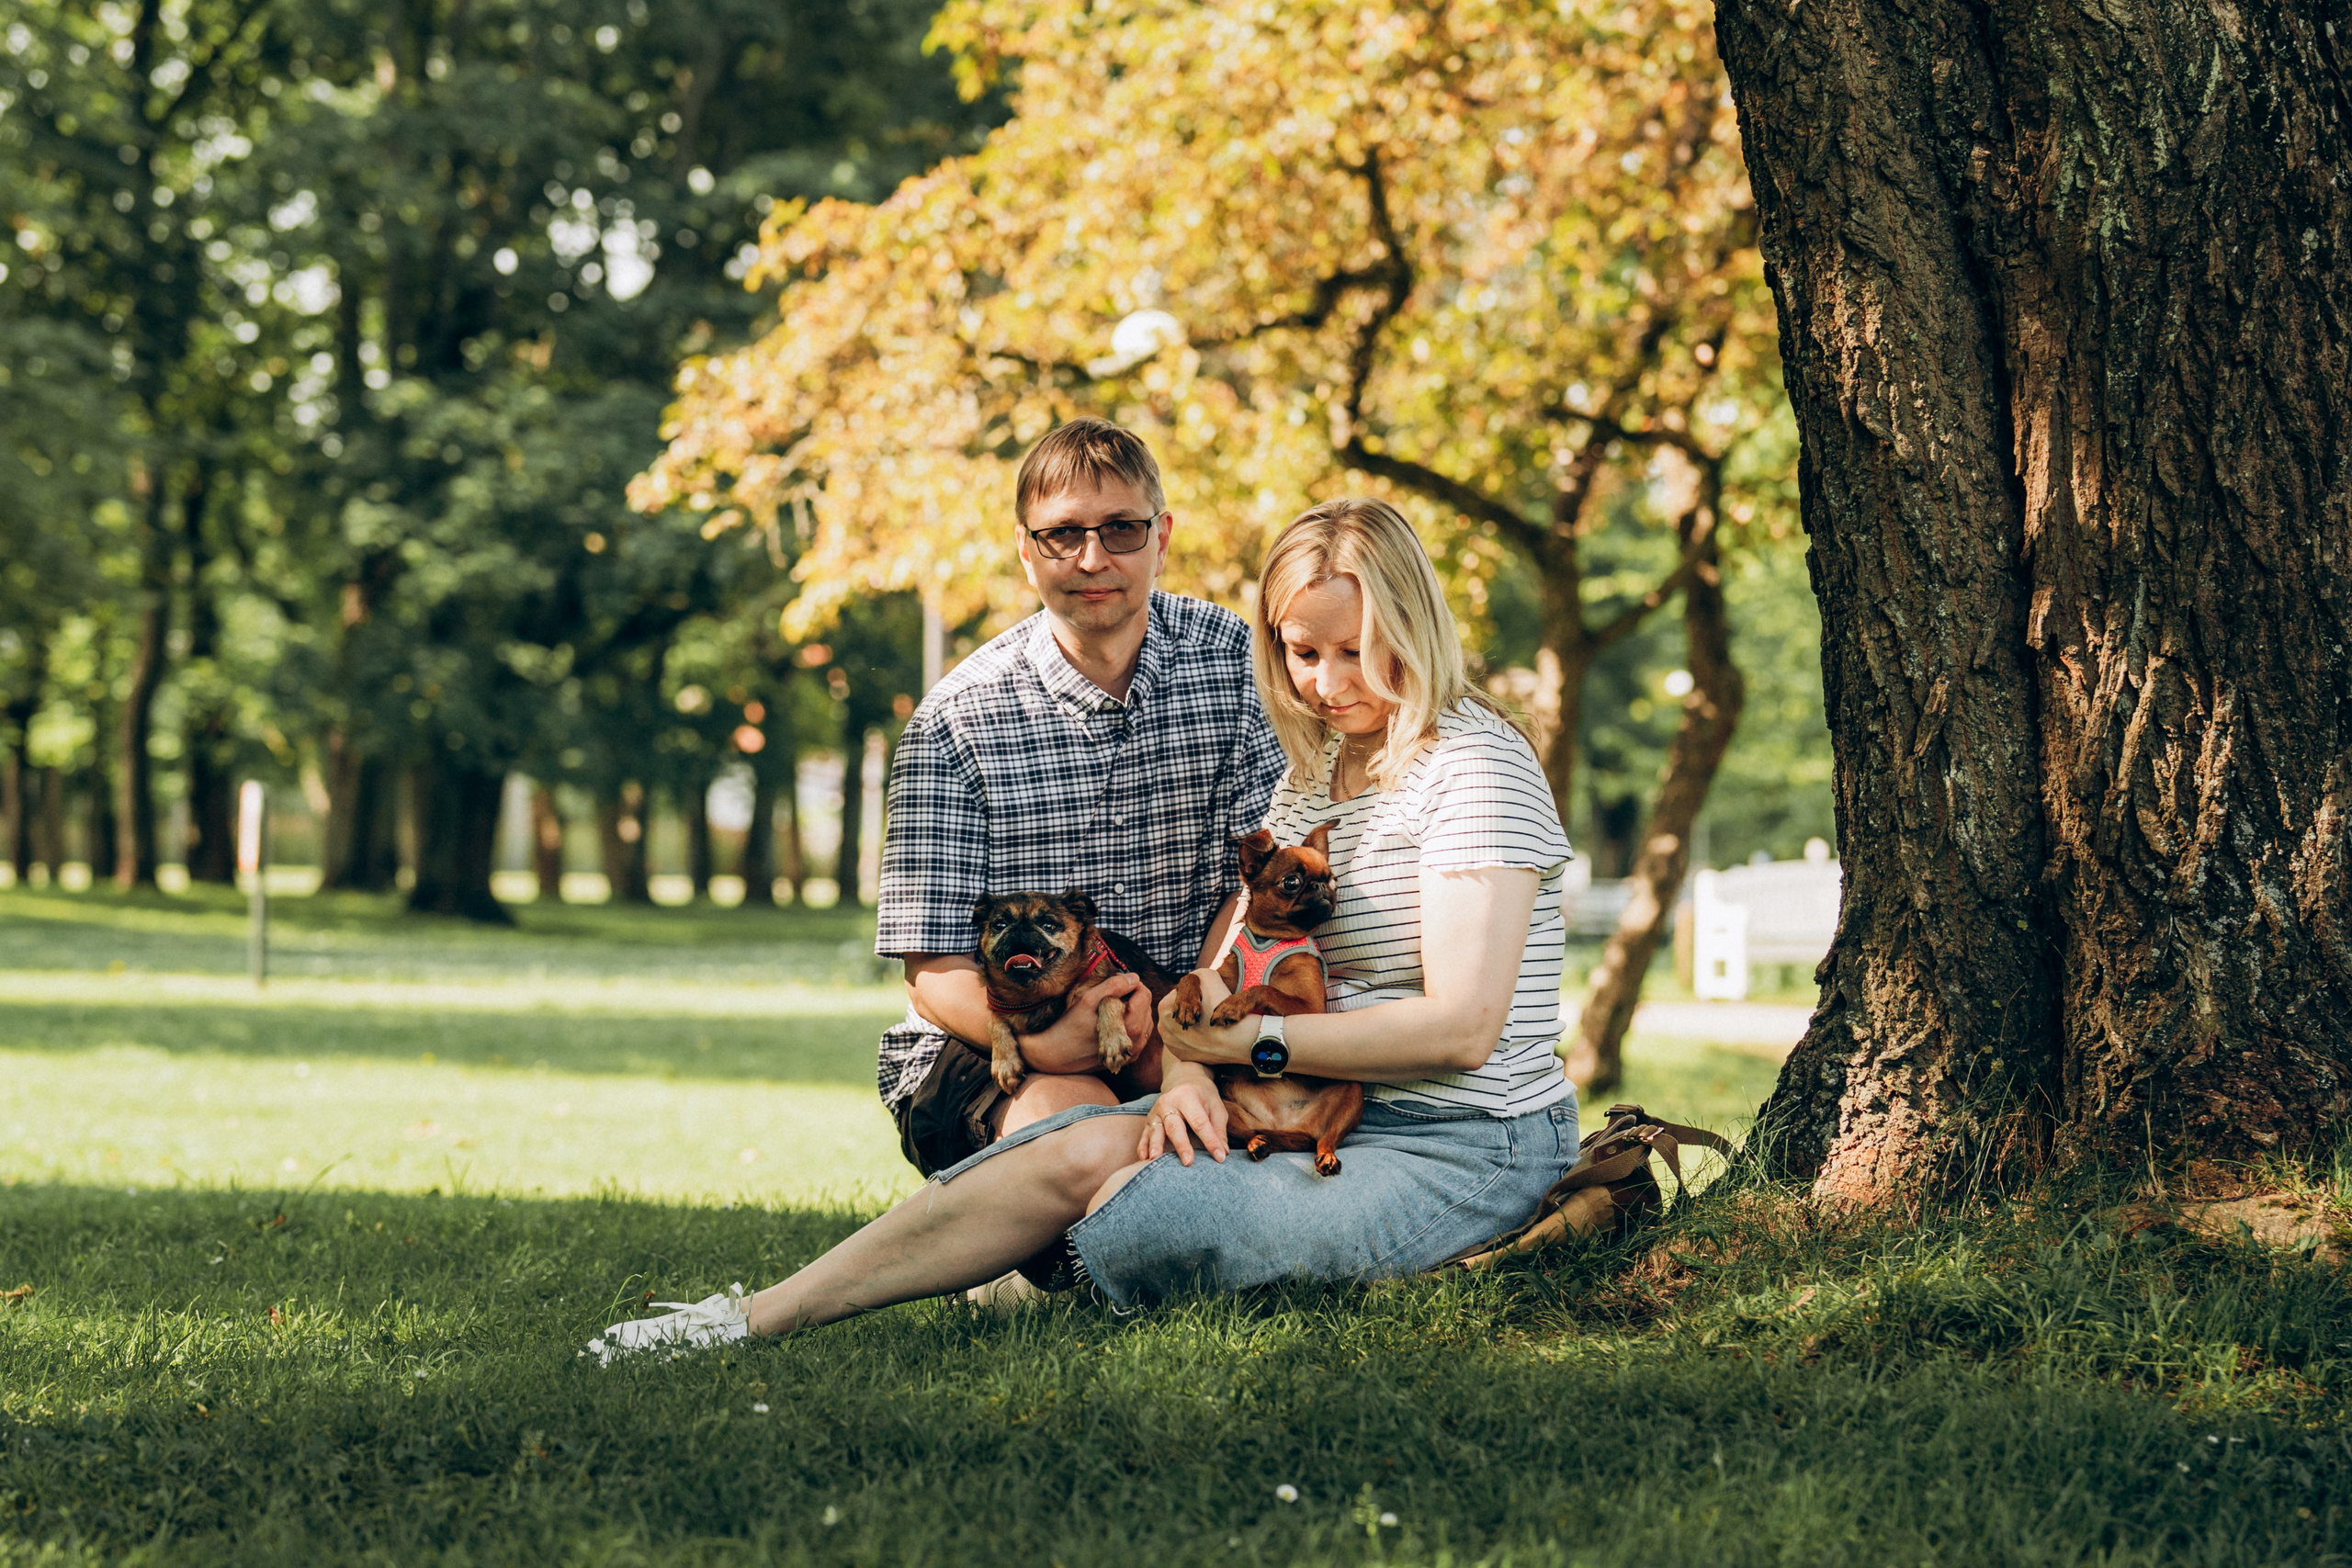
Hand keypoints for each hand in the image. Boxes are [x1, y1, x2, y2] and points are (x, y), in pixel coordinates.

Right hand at [1019, 971, 1151, 1072]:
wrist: (1056, 1056)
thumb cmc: (1069, 1026)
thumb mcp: (1087, 1000)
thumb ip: (1113, 986)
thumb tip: (1134, 978)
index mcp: (1130, 1026)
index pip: (1145, 995)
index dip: (1132, 983)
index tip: (1115, 983)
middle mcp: (1136, 1041)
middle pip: (1147, 1007)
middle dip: (1133, 996)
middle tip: (1111, 994)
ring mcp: (1133, 1052)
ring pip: (1145, 1021)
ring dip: (1133, 1010)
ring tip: (1111, 1008)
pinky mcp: (1128, 1059)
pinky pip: (1140, 1035)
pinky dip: (1131, 1024)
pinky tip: (1113, 1022)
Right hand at [1139, 1068, 1227, 1165]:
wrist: (1184, 1082)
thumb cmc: (1203, 1097)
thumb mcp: (1216, 1108)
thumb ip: (1218, 1130)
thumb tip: (1223, 1153)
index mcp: (1187, 1096)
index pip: (1199, 1122)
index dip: (1210, 1140)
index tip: (1219, 1157)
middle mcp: (1168, 1103)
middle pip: (1175, 1127)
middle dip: (1181, 1145)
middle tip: (1188, 1162)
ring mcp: (1156, 1112)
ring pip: (1156, 1131)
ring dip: (1156, 1146)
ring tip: (1156, 1159)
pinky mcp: (1149, 1121)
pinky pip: (1144, 1135)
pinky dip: (1143, 1147)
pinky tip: (1143, 1158)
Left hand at [1155, 969, 1256, 1066]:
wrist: (1236, 1039)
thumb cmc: (1222, 1005)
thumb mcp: (1208, 976)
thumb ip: (1195, 975)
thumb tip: (1192, 980)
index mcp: (1164, 1007)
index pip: (1181, 994)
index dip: (1196, 994)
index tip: (1208, 997)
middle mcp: (1162, 1027)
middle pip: (1180, 1012)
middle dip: (1192, 1009)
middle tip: (1210, 1010)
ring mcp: (1170, 1045)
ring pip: (1182, 1028)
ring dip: (1193, 1024)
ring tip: (1210, 1024)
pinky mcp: (1181, 1057)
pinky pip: (1187, 1044)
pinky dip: (1196, 1039)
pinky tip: (1208, 1036)